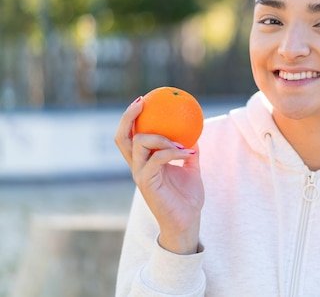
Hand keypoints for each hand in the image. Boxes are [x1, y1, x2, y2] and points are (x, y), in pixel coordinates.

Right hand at [114, 97, 204, 253]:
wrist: (187, 221)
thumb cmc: (187, 197)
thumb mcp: (191, 168)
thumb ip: (189, 151)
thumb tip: (195, 131)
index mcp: (145, 162)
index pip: (130, 136)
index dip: (131, 118)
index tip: (142, 100)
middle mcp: (138, 166)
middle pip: (122, 137)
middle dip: (129, 117)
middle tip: (143, 102)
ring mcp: (140, 174)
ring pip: (140, 144)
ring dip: (162, 137)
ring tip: (181, 141)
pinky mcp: (147, 183)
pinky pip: (158, 159)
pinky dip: (174, 152)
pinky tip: (190, 153)